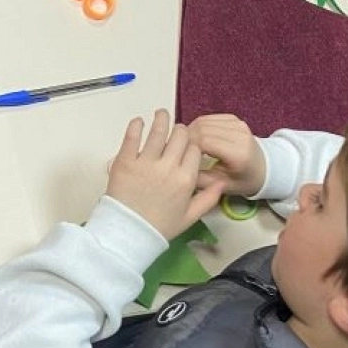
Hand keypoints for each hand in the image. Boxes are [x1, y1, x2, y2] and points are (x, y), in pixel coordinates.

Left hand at [105, 111, 224, 239]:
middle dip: (180, 130)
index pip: (195, 149)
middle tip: (176, 130)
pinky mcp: (125, 161)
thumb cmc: (159, 227)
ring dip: (161, 119)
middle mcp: (168, 167)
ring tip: (161, 113)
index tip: (190, 142)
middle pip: (179, 136)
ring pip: (157, 131)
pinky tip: (139, 121)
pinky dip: (136, 126)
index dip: (193, 144)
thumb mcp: (189, 217)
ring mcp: (145, 162)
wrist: (129, 234)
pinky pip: (132, 137)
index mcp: (186, 179)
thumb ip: (208, 199)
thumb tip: (222, 183)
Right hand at [186, 114, 266, 196]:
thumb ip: (199, 179)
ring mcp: (238, 124)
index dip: (188, 146)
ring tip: (187, 144)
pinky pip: (209, 117)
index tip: (180, 155)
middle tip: (180, 150)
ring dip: (191, 131)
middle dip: (187, 138)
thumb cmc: (242, 180)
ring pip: (203, 121)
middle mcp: (240, 135)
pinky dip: (199, 126)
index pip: (204, 141)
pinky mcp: (234, 119)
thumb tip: (178, 170)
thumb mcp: (221, 186)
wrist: (263, 168)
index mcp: (238, 154)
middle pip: (202, 129)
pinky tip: (197, 137)